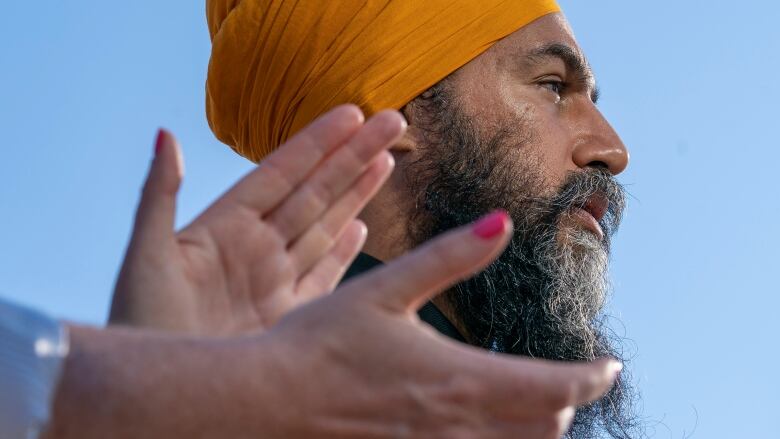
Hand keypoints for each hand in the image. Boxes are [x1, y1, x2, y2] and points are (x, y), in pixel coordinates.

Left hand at [110, 105, 403, 333]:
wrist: (163, 398)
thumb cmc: (142, 326)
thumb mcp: (146, 257)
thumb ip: (159, 195)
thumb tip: (164, 134)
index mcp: (225, 227)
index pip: (281, 173)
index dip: (317, 143)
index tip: (351, 113)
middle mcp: (257, 249)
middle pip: (316, 192)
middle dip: (354, 157)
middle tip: (392, 122)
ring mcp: (275, 282)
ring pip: (326, 227)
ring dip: (357, 194)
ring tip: (385, 160)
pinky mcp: (289, 318)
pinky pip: (323, 277)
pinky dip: (343, 252)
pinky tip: (361, 229)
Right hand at [257, 211, 621, 437]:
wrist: (266, 402)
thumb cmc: (320, 343)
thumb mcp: (386, 289)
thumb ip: (449, 258)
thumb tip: (502, 222)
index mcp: (460, 377)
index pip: (557, 386)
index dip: (594, 376)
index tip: (609, 365)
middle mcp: (458, 425)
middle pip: (548, 428)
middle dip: (565, 402)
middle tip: (561, 378)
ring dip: (535, 427)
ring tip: (529, 401)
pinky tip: (478, 423)